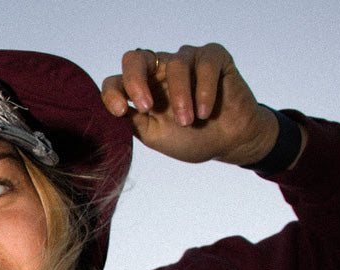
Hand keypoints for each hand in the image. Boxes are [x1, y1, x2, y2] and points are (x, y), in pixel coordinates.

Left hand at [101, 43, 287, 167]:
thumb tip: (113, 111)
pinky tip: (205, 111)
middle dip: (136, 80)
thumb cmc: (189, 138)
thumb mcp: (155, 135)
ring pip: (175, 65)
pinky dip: (204, 89)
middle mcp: (160, 70)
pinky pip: (204, 64)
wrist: (227, 142)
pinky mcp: (214, 57)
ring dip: (180, 97)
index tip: (119, 112)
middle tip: (146, 106)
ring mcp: (186, 60)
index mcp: (142, 89)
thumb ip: (134, 121)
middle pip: (136, 57)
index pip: (117, 81)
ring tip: (189, 122)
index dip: (113, 92)